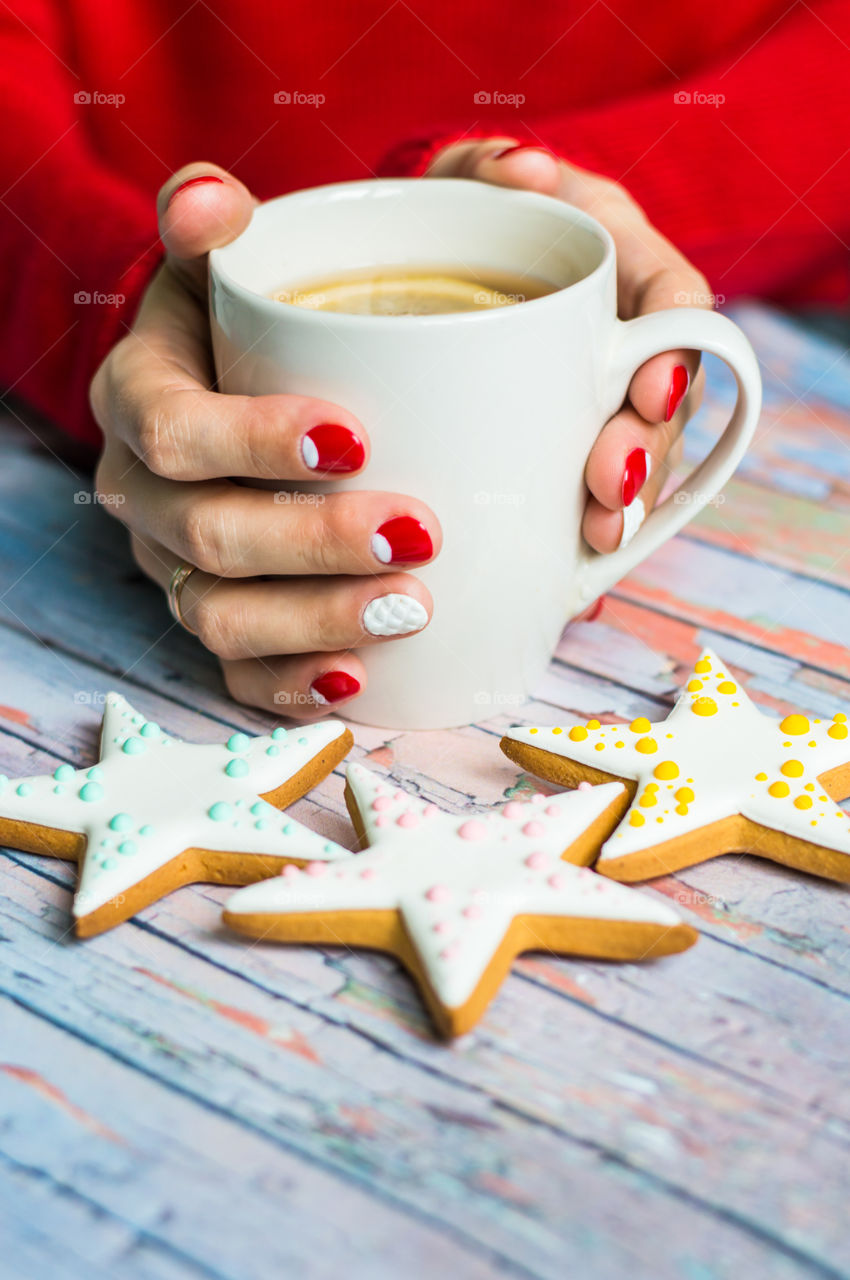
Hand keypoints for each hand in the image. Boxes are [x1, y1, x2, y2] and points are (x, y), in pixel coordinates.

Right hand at [90, 164, 439, 718]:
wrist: (255, 386)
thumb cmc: (253, 320)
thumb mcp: (232, 256)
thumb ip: (215, 221)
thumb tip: (207, 202)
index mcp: (142, 398)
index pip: (173, 431)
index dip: (252, 442)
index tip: (355, 436)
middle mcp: (148, 494)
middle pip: (209, 537)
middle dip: (313, 542)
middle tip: (419, 531)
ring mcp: (179, 567)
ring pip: (223, 617)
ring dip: (318, 619)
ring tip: (415, 609)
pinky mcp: (220, 620)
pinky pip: (238, 675)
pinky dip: (295, 685)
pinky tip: (362, 678)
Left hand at [427, 139, 708, 552]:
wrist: (421, 265)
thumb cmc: (455, 216)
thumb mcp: (464, 179)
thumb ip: (486, 167)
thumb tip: (520, 170)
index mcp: (617, 263)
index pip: (673, 299)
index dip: (676, 349)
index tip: (648, 390)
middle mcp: (619, 338)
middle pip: (663, 399)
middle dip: (644, 451)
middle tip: (608, 491)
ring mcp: (594, 398)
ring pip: (634, 455)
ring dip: (624, 505)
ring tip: (600, 539)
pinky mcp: (560, 447)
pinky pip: (588, 492)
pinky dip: (584, 531)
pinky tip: (575, 568)